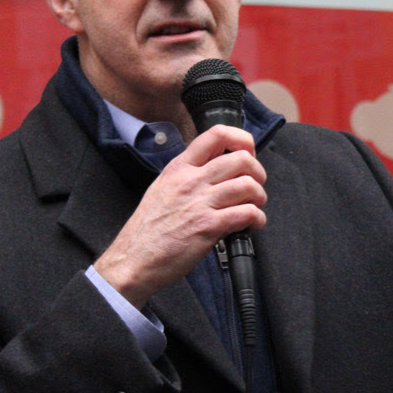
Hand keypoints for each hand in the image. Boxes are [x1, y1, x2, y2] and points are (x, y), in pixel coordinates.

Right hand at [92, 125, 267, 307]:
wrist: (134, 258)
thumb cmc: (147, 229)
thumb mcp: (161, 189)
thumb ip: (185, 176)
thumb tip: (214, 172)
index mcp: (178, 167)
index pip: (216, 135)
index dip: (241, 140)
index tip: (248, 152)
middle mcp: (190, 180)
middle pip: (241, 159)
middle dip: (258, 174)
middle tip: (254, 188)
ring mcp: (199, 202)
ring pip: (248, 186)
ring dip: (259, 199)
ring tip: (252, 209)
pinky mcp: (208, 227)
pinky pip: (247, 214)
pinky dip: (257, 221)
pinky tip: (249, 228)